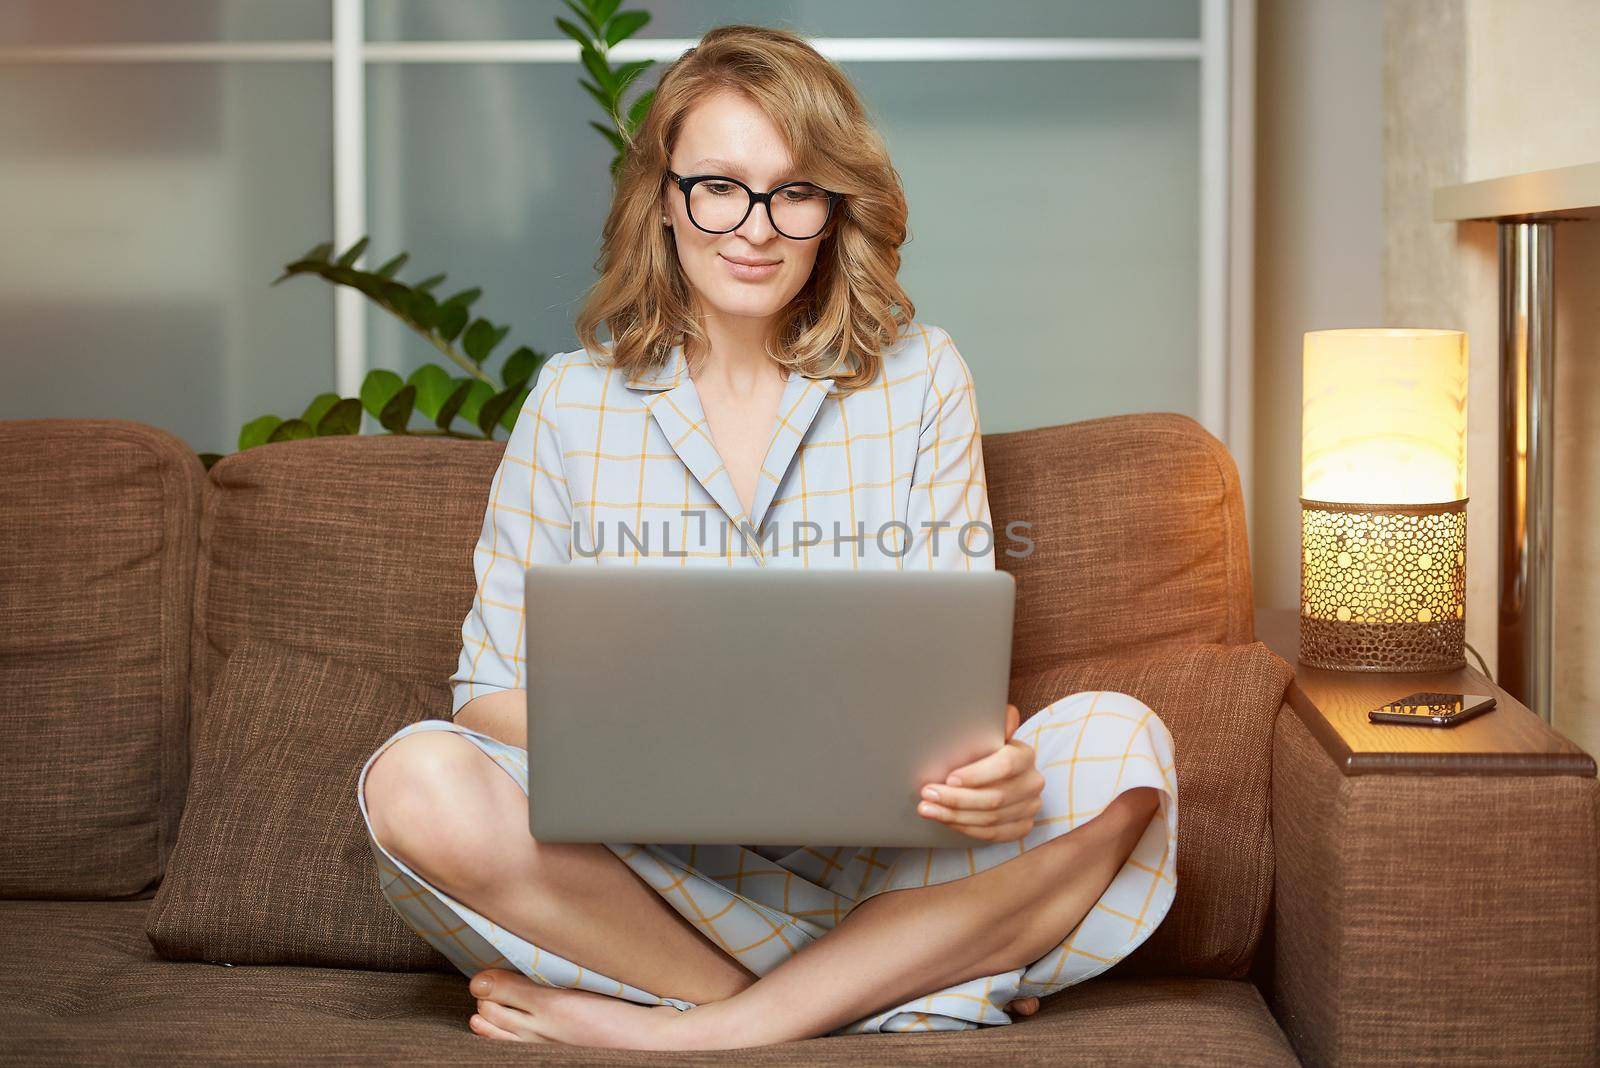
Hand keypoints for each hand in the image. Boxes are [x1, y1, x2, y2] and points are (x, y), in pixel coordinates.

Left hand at [916, 703, 1042, 843]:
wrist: (996, 773)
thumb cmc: (984, 748)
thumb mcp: (988, 730)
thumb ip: (995, 720)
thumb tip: (1006, 715)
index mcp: (1026, 755)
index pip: (1005, 765)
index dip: (976, 774)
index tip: (949, 777)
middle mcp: (1033, 783)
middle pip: (994, 797)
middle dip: (956, 798)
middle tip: (927, 793)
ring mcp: (1030, 807)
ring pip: (991, 819)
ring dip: (954, 816)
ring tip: (926, 808)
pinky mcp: (1022, 826)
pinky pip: (993, 834)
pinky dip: (965, 829)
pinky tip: (945, 820)